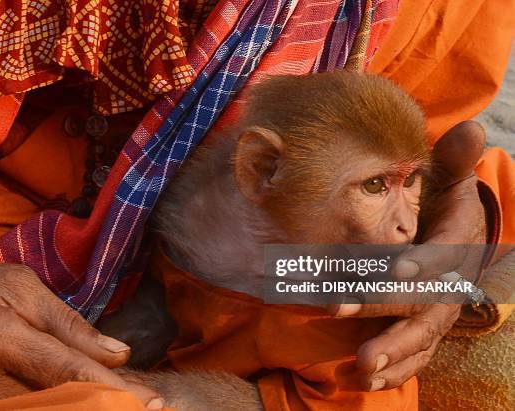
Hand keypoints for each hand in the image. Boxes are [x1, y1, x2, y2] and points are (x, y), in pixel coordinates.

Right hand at [0, 256, 163, 408]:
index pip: (65, 370)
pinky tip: (68, 402)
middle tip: (138, 406)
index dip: (112, 390)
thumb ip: (68, 324)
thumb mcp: (19, 287)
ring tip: (109, 403)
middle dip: (100, 408)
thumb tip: (119, 353)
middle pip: (51, 406)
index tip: (151, 402)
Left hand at [328, 121, 488, 390]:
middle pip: (421, 302)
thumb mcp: (452, 180)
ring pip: (419, 338)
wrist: (455, 237)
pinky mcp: (424, 331)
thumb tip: (472, 127)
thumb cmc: (445, 204)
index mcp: (456, 244)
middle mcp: (449, 285)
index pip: (443, 256)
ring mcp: (438, 313)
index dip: (424, 262)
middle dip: (382, 308)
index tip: (397, 267)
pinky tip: (367, 382)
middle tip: (339, 311)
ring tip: (360, 366)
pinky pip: (415, 356)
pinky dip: (395, 371)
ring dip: (390, 352)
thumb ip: (455, 160)